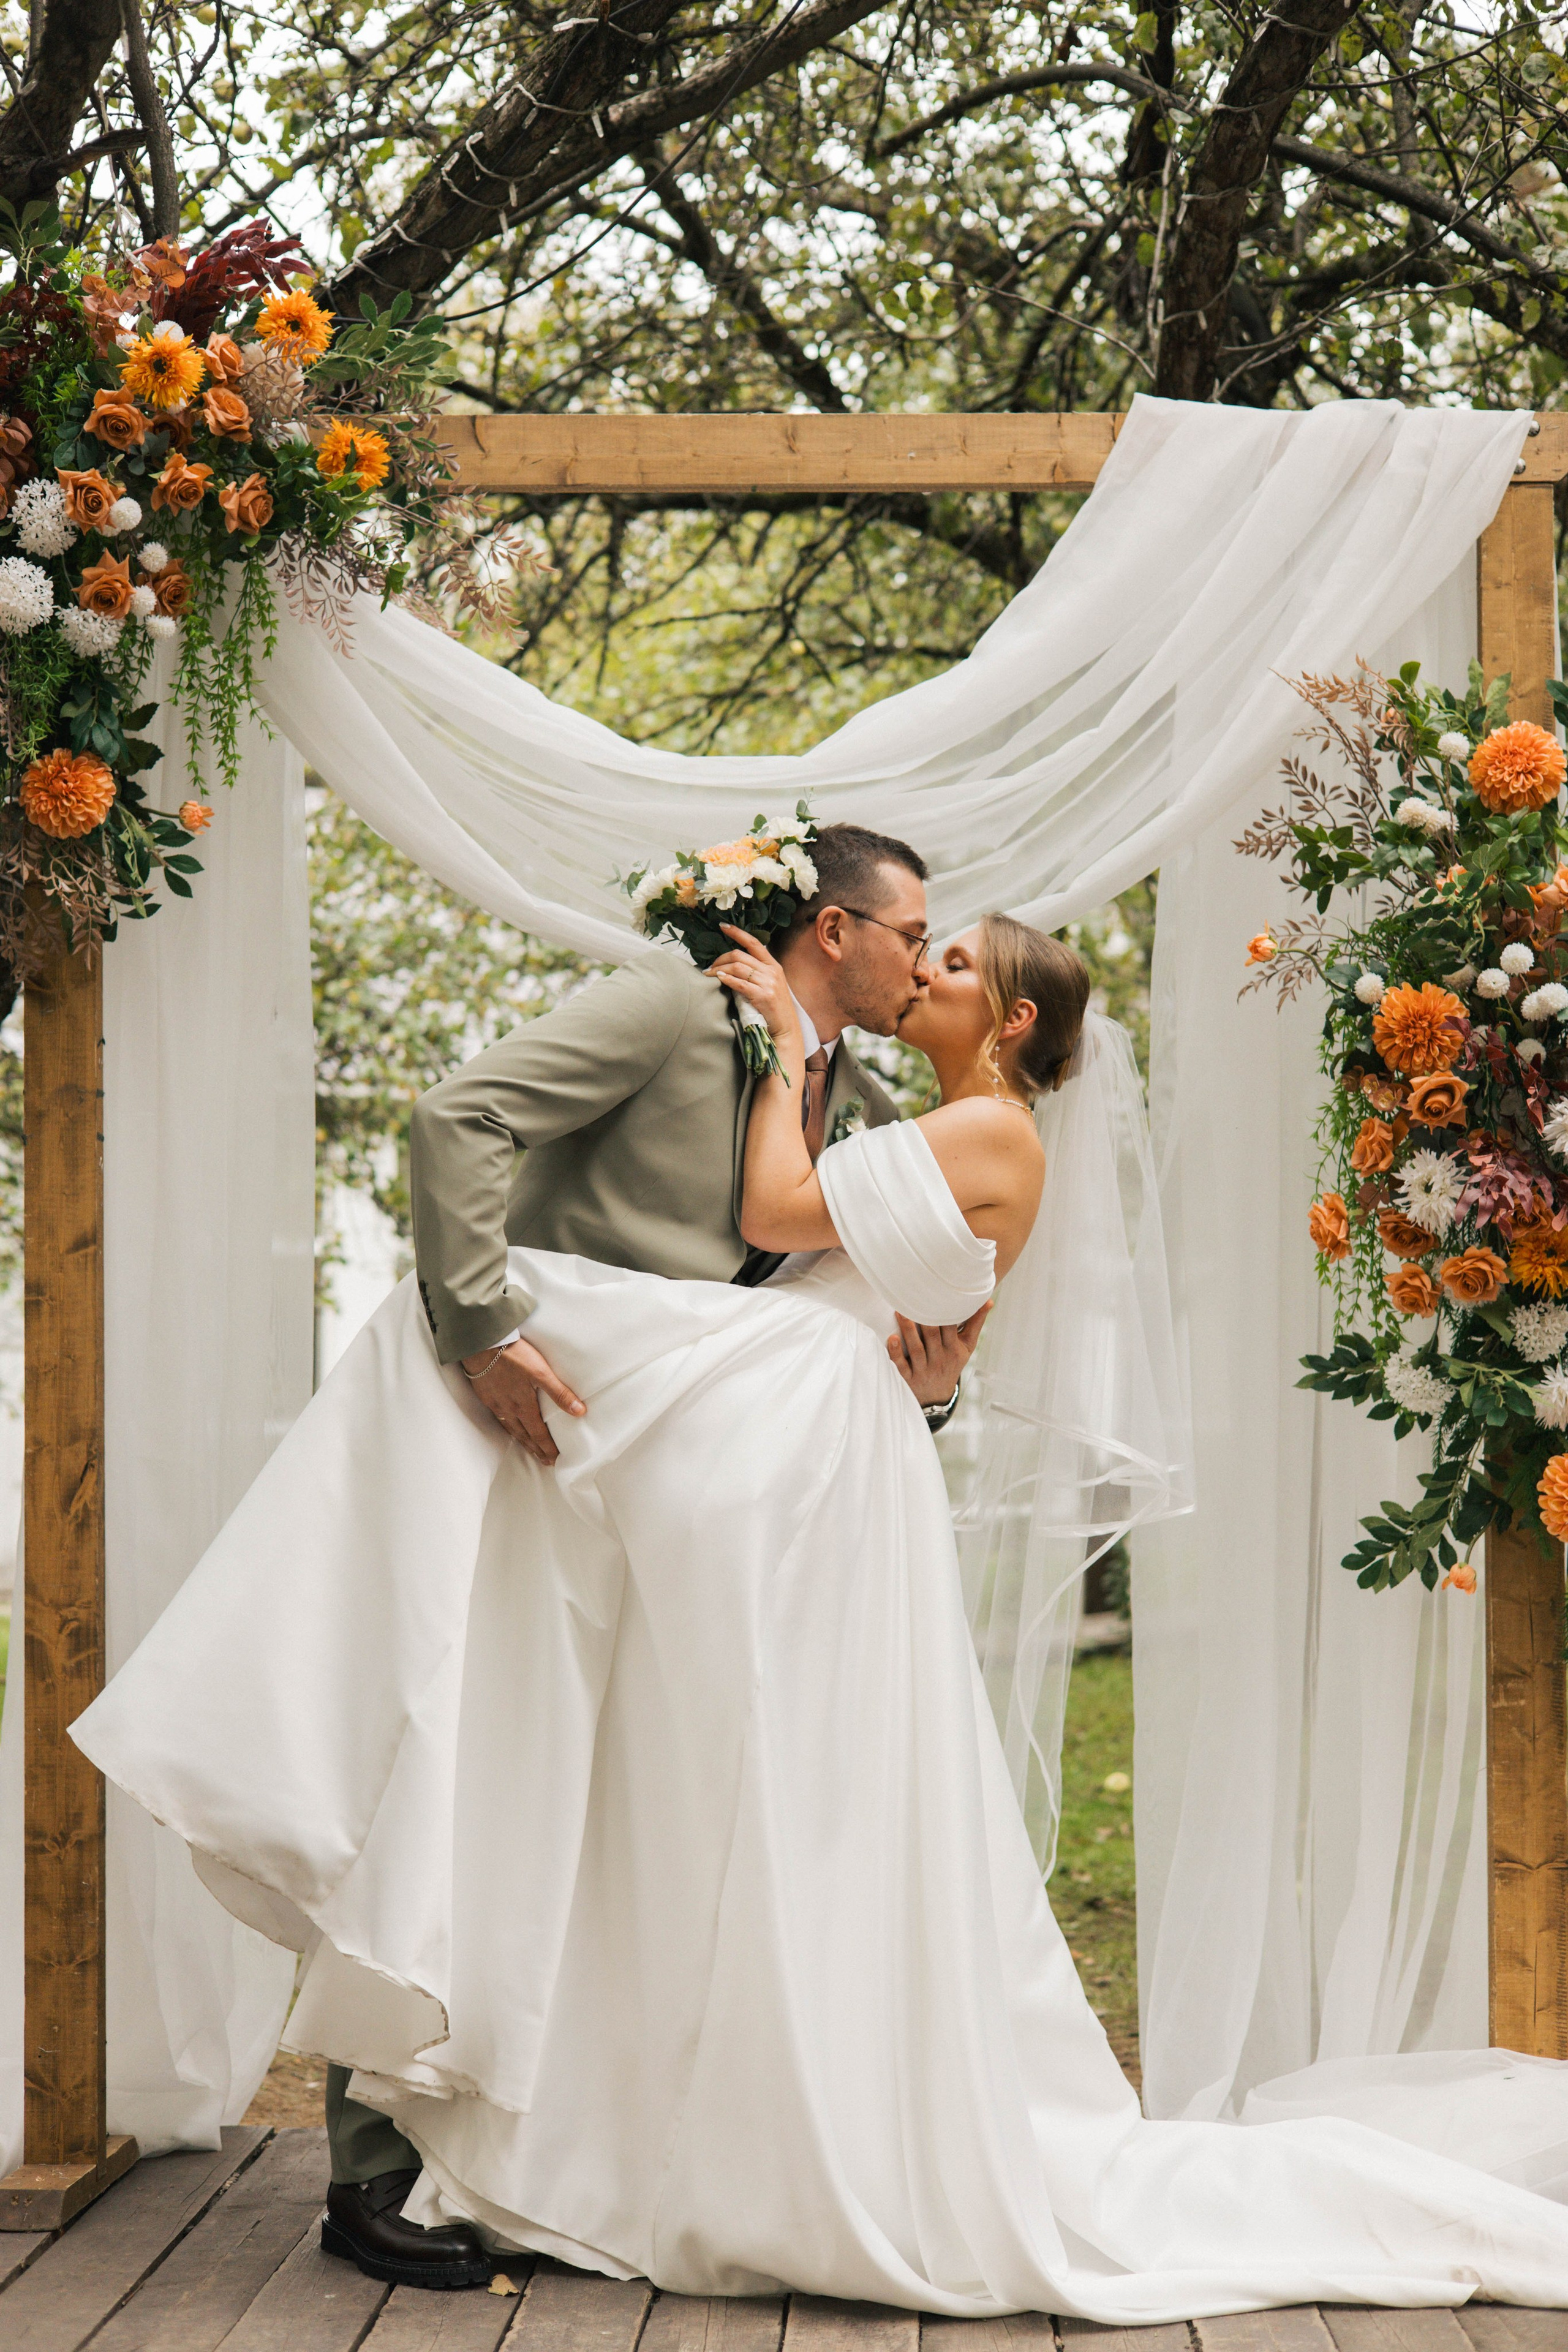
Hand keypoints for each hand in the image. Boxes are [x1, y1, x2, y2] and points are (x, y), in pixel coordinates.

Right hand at [461, 1334, 584, 1465]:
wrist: (482, 1344)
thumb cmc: (513, 1355)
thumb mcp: (541, 1372)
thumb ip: (559, 1392)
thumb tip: (579, 1411)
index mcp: (523, 1406)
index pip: (539, 1433)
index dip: (547, 1447)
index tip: (554, 1460)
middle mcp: (508, 1409)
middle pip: (524, 1435)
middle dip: (536, 1449)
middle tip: (544, 1461)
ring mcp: (495, 1403)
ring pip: (510, 1428)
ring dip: (521, 1441)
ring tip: (529, 1448)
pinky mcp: (485, 1395)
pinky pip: (498, 1419)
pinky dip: (506, 1427)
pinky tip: (507, 1425)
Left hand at [711, 926, 798, 1045]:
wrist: (786, 1029)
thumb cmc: (774, 1008)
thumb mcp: (770, 984)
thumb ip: (757, 972)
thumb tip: (733, 964)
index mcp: (774, 965)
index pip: (754, 943)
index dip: (737, 932)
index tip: (723, 927)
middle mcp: (772, 971)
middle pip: (739, 955)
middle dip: (720, 958)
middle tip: (710, 966)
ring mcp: (768, 983)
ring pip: (737, 967)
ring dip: (719, 969)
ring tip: (709, 974)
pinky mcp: (762, 996)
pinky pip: (739, 983)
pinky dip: (726, 979)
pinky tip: (719, 979)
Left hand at [885, 1304, 990, 1407]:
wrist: (937, 1395)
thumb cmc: (951, 1363)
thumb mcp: (967, 1347)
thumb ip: (975, 1323)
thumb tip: (989, 1300)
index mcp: (954, 1349)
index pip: (950, 1328)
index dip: (943, 1312)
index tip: (935, 1294)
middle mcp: (940, 1360)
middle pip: (932, 1336)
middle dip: (923, 1319)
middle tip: (912, 1299)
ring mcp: (924, 1370)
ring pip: (916, 1349)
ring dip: (908, 1330)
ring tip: (900, 1312)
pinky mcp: (908, 1379)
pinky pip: (902, 1366)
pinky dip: (896, 1352)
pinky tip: (891, 1338)